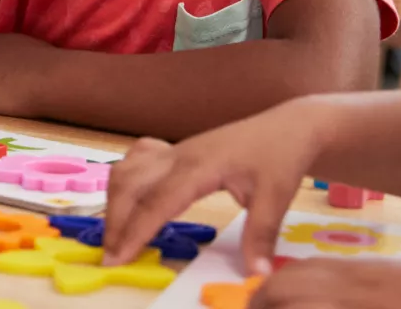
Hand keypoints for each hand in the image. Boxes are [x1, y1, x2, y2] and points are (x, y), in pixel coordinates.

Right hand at [102, 100, 334, 271]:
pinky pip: (137, 159)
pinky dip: (124, 179)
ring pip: (126, 170)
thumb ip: (260, 236)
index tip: (118, 257)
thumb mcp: (276, 198)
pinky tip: (128, 197)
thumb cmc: (281, 156)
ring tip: (116, 234)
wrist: (288, 126)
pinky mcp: (176, 150)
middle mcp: (179, 155)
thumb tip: (257, 275)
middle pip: (129, 184)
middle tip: (112, 255)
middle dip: (115, 221)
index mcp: (200, 166)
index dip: (134, 231)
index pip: (156, 201)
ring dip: (114, 201)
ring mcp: (174, 150)